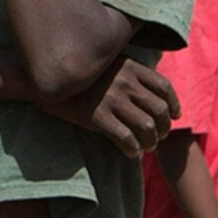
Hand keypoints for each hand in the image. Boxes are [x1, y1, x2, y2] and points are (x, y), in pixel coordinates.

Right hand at [38, 56, 176, 156]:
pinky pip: (125, 138)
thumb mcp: (106, 63)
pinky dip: (133, 149)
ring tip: (146, 148)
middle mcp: (125, 82)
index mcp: (130, 67)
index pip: (164, 87)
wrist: (42, 80)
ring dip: (150, 142)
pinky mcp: (97, 117)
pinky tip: (131, 154)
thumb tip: (149, 84)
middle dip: (164, 127)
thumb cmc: (75, 75)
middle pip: (159, 109)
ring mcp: (111, 100)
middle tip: (159, 136)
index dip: (174, 104)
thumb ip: (128, 70)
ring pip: (146, 126)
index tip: (174, 115)